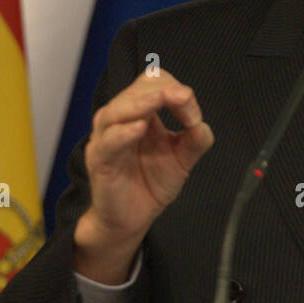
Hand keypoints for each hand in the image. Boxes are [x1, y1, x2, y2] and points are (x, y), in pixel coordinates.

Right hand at [75, 70, 213, 280]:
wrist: (132, 219)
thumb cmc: (151, 183)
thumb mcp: (182, 160)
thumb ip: (195, 141)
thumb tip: (203, 125)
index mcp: (139, 114)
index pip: (153, 83)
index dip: (176, 90)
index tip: (193, 114)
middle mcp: (120, 120)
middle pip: (136, 89)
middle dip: (163, 92)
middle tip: (185, 101)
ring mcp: (106, 138)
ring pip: (118, 109)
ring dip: (143, 103)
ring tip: (163, 101)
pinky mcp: (100, 160)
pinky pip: (109, 140)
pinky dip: (123, 132)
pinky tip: (140, 128)